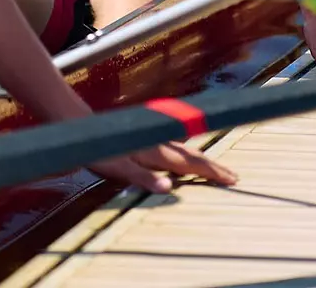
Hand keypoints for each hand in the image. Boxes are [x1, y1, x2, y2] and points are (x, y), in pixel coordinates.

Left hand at [90, 140, 238, 193]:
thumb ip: (143, 178)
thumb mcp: (118, 168)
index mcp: (157, 152)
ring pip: (184, 149)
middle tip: (234, 176)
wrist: (81, 126)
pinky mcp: (144, 136)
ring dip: (201, 158)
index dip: (213, 172)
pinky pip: (172, 145)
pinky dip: (184, 152)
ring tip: (214, 166)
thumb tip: (169, 188)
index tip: (233, 180)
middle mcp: (159, 142)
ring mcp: (152, 137)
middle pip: (193, 155)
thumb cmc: (98, 149)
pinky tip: (182, 151)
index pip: (192, 164)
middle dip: (214, 166)